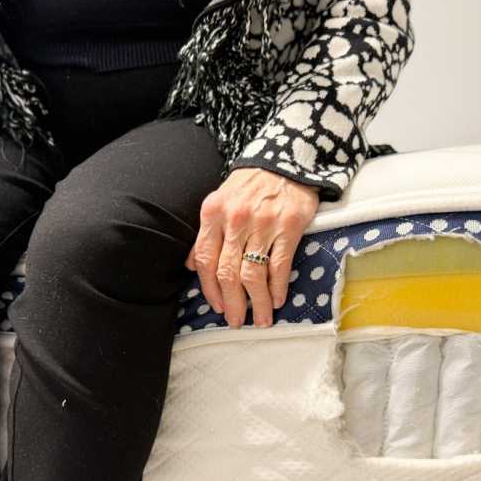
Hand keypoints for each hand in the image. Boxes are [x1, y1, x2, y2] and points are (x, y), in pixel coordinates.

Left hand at [186, 167, 319, 328]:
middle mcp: (235, 219)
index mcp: (213, 213)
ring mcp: (263, 224)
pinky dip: (277, 288)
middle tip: (236, 320)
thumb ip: (206, 233)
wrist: (287, 159)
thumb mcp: (220, 201)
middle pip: (228, 273)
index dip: (210, 289)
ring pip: (253, 275)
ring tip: (260, 318)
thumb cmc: (252, 185)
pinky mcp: (288, 226)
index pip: (205, 260)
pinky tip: (276, 300)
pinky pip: (279, 266)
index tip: (217, 306)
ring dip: (257, 303)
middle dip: (232, 303)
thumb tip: (191, 264)